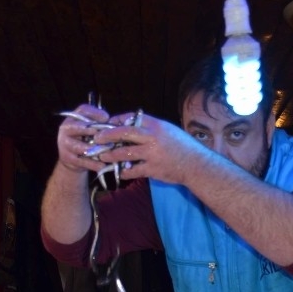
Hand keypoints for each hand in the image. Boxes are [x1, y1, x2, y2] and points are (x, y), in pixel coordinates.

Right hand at [56, 103, 111, 173]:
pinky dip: (94, 164)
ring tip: (108, 152)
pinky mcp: (67, 158)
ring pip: (82, 147)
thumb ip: (104, 124)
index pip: (83, 110)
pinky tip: (103, 165)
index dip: (95, 113)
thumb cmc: (87, 140)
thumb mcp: (93, 129)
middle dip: (94, 131)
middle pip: (80, 127)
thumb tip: (127, 120)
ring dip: (96, 150)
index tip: (107, 118)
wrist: (73, 159)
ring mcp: (65, 144)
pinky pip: (83, 161)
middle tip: (107, 136)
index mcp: (73, 118)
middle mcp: (66, 128)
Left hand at [85, 114, 202, 185]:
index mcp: (155, 125)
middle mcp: (152, 137)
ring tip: (102, 157)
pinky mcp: (152, 169)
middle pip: (124, 133)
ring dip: (111, 155)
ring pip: (125, 153)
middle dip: (107, 135)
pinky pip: (133, 170)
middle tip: (96, 139)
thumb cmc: (182, 146)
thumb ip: (150, 128)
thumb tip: (133, 126)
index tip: (107, 124)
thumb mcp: (167, 130)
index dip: (116, 121)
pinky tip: (120, 172)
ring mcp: (152, 154)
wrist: (196, 164)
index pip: (130, 118)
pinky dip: (125, 171)